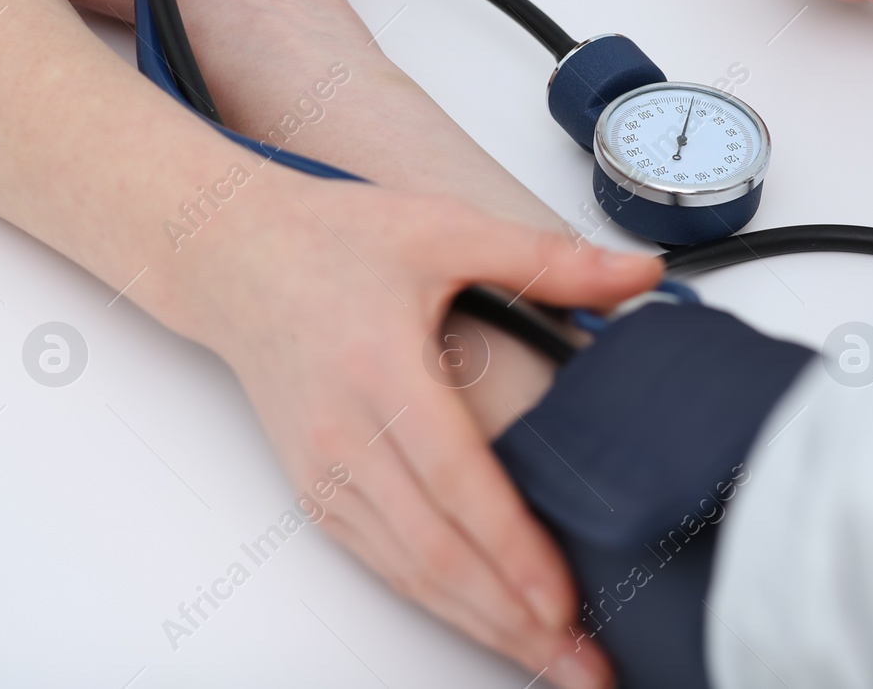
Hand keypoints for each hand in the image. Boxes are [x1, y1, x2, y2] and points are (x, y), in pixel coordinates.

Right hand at [166, 176, 661, 688]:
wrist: (232, 256)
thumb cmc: (331, 241)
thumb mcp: (444, 227)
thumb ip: (547, 258)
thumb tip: (641, 274)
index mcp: (382, 371)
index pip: (456, 481)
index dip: (511, 551)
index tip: (564, 601)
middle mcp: (346, 437)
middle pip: (436, 554)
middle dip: (514, 621)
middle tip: (584, 665)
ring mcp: (326, 473)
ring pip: (410, 575)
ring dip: (483, 626)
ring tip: (552, 662)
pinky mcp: (318, 491)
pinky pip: (383, 564)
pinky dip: (439, 604)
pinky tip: (488, 623)